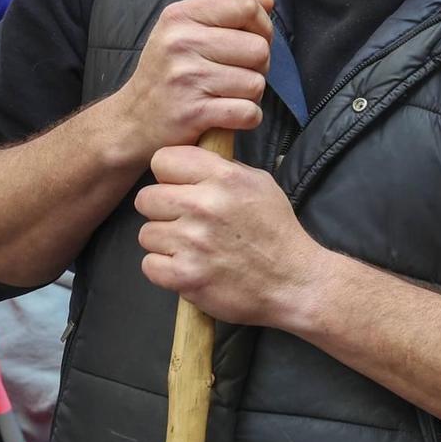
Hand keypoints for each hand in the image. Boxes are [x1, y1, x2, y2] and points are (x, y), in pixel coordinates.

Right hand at [105, 0, 273, 166]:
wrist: (132, 120)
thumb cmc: (167, 73)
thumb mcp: (186, 32)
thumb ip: (228, 13)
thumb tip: (267, 1)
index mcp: (180, 16)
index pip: (245, 7)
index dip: (262, 27)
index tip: (250, 41)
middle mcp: (180, 42)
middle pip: (259, 48)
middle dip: (258, 66)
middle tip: (235, 75)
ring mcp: (186, 78)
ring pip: (256, 83)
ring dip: (250, 95)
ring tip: (226, 94)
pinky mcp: (193, 112)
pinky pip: (248, 112)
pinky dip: (246, 118)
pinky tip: (227, 115)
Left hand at [135, 144, 324, 329]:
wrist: (293, 282)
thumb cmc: (276, 232)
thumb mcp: (260, 185)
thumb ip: (223, 170)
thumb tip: (192, 161)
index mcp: (225, 178)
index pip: (163, 159)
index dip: (170, 175)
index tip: (182, 187)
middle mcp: (205, 205)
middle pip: (146, 198)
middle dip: (163, 210)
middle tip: (186, 222)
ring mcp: (192, 242)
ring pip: (146, 233)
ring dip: (166, 242)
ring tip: (192, 248)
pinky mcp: (184, 275)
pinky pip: (149, 264)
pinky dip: (166, 269)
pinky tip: (189, 266)